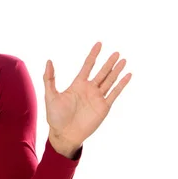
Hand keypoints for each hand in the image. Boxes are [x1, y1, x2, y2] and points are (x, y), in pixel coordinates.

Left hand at [43, 42, 131, 156]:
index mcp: (77, 84)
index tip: (99, 44)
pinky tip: (128, 75)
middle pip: (102, 72)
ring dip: (116, 71)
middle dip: (109, 62)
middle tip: (117, 52)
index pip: (88, 65)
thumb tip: (49, 61)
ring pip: (110, 80)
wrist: (64, 134)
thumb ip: (49, 78)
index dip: (93, 55)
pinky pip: (115, 93)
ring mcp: (97, 98)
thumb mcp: (50, 95)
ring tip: (123, 60)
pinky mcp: (104, 107)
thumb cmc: (55, 117)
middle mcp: (89, 89)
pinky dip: (121, 84)